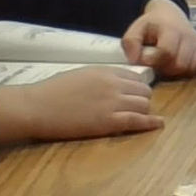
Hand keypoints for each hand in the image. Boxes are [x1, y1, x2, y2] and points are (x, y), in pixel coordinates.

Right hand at [0, 66, 161, 143]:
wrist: (37, 106)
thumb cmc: (52, 91)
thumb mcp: (81, 75)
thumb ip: (100, 78)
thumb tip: (112, 84)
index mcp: (105, 71)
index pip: (135, 77)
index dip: (138, 88)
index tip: (136, 95)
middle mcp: (113, 84)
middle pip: (144, 91)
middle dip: (143, 100)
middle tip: (136, 108)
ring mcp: (112, 102)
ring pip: (143, 104)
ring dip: (144, 111)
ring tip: (139, 118)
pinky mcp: (108, 121)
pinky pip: (137, 120)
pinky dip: (151, 122)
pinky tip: (159, 124)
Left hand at [121, 0, 195, 77]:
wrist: (170, 15)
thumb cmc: (152, 24)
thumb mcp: (136, 28)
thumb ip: (131, 43)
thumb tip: (135, 60)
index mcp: (172, 29)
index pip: (167, 52)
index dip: (154, 60)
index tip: (146, 58)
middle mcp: (189, 37)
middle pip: (179, 64)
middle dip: (164, 68)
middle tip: (155, 62)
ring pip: (188, 70)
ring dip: (174, 71)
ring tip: (165, 62)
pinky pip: (195, 70)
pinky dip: (184, 71)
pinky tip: (175, 63)